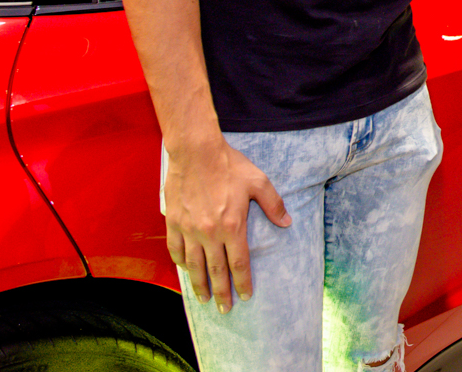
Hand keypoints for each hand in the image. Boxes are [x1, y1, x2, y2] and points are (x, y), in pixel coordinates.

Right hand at [164, 139, 289, 312]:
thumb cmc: (229, 165)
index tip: (246, 296)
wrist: (196, 151)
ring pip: (193, 265)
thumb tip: (287, 222)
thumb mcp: (259, 181)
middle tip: (224, 309)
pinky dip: (180, 262)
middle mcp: (210, 233)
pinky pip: (175, 249)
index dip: (243, 283)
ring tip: (203, 298)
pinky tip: (184, 270)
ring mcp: (189, 229)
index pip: (239, 264)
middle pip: (216, 271)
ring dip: (199, 284)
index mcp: (232, 226)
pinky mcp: (174, 221)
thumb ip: (274, 204)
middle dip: (221, 292)